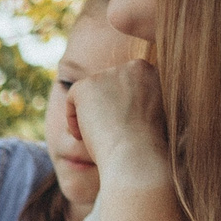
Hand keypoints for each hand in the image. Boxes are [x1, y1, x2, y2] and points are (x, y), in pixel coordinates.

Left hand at [66, 59, 171, 190]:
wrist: (136, 154)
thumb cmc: (145, 145)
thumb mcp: (148, 115)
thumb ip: (134, 101)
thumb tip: (115, 104)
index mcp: (149, 72)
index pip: (123, 84)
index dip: (117, 107)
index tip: (120, 127)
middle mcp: (132, 66)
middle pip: (106, 87)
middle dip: (103, 109)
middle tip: (106, 135)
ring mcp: (109, 73)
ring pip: (89, 94)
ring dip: (89, 115)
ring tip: (99, 137)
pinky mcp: (87, 84)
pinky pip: (71, 99)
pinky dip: (73, 119)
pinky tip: (85, 136)